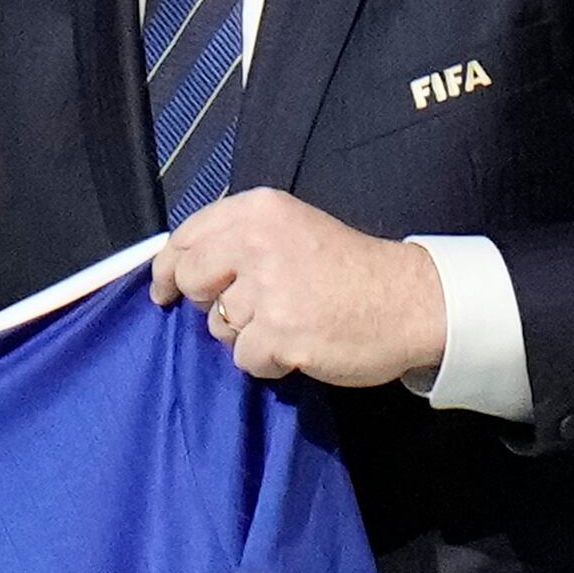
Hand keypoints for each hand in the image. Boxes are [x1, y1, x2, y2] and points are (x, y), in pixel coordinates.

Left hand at [153, 191, 446, 385]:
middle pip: (191, 280)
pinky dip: (269, 361)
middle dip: (209, 302)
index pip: (186, 236)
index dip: (167, 266)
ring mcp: (268, 291)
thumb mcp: (294, 228)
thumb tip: (182, 269)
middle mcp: (257, 243)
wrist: (409, 301)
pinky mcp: (281, 334)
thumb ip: (242, 238)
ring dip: (247, 334)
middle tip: (244, 310)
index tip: (164, 287)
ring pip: (219, 325)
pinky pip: (246, 359)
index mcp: (259, 211)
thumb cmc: (353, 270)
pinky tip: (301, 345)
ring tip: (290, 322)